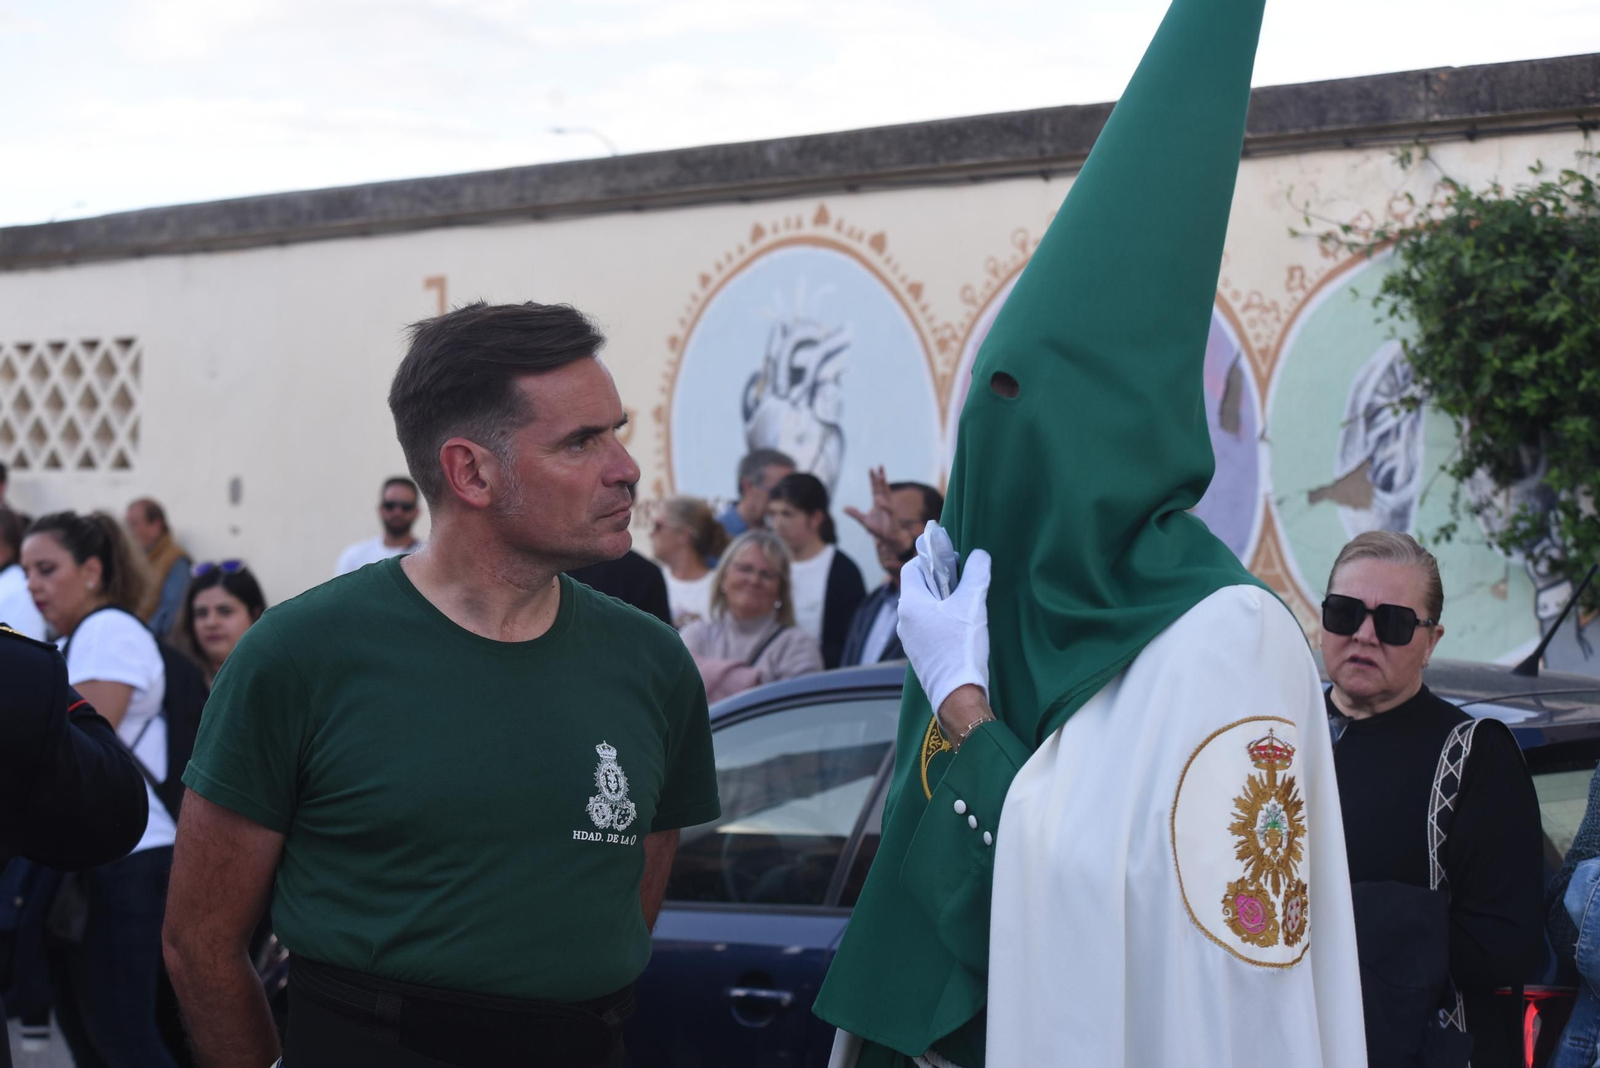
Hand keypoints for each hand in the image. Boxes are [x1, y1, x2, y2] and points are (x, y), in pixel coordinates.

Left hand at [844, 467, 912, 552]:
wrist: (890, 538)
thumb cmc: (880, 528)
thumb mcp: (864, 521)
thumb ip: (855, 514)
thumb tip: (844, 508)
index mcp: (878, 502)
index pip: (875, 488)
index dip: (873, 479)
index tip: (871, 469)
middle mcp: (885, 503)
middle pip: (882, 488)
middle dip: (880, 477)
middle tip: (879, 466)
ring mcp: (889, 509)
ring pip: (887, 495)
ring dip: (884, 485)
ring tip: (881, 476)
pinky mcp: (892, 517)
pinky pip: (888, 509)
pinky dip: (884, 505)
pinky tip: (879, 500)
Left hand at [897, 521, 990, 720]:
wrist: (958, 695)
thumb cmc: (961, 647)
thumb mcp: (972, 603)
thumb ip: (976, 574)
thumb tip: (979, 555)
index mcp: (910, 604)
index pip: (913, 567)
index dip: (932, 559)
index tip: (954, 561)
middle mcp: (904, 621)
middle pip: (920, 588)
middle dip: (942, 581)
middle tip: (966, 583)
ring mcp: (910, 640)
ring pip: (926, 609)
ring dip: (945, 603)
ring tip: (968, 606)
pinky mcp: (920, 655)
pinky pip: (929, 628)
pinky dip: (944, 622)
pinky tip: (963, 629)